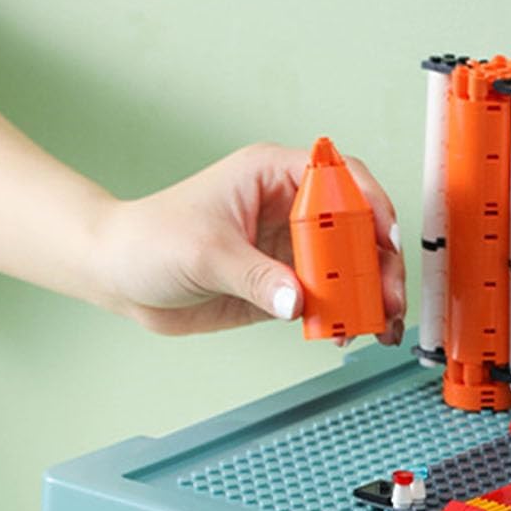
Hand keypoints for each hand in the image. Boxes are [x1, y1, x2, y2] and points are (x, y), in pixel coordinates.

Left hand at [88, 143, 405, 340]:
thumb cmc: (150, 240)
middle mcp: (288, 208)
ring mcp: (289, 248)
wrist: (121, 277)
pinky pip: (329, 299)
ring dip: (370, 296)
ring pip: (348, 267)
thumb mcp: (204, 253)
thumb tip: (297, 301)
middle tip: (388, 300)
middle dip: (379, 265)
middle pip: (355, 228)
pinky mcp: (284, 284)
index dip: (369, 206)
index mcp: (271, 176)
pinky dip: (345, 317)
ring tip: (380, 326)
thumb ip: (255, 277)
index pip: (339, 178)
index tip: (383, 241)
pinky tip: (348, 334)